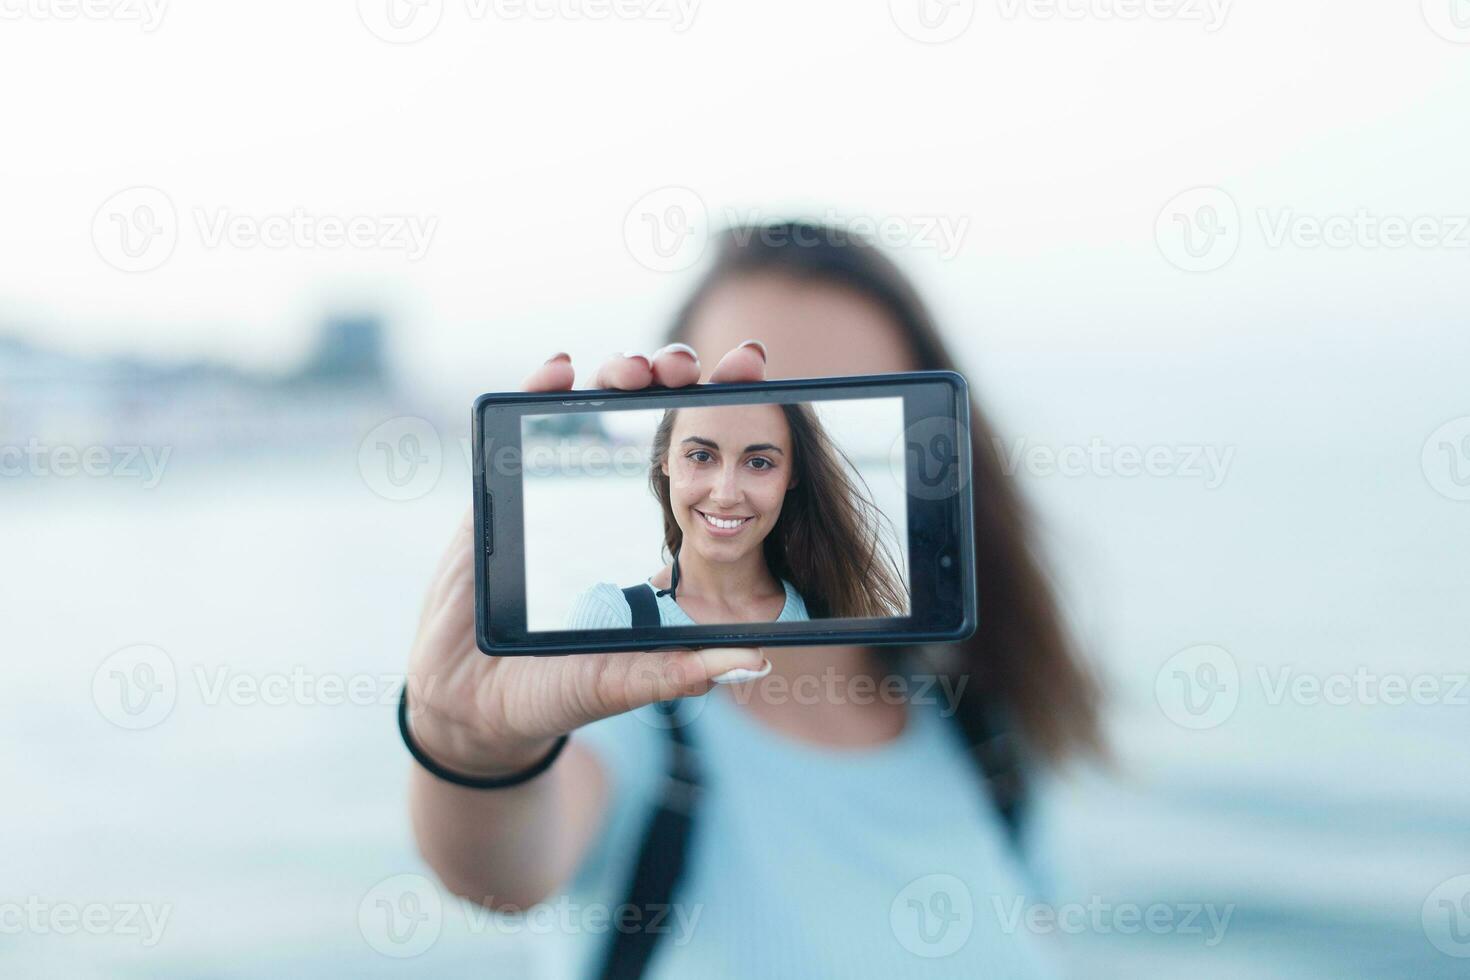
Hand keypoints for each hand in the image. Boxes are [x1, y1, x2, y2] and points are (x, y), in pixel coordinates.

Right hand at [404, 341, 771, 776]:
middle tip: (693, 367)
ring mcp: (550, 493)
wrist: (473, 706)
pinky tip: (559, 368)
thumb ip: (684, 668)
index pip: (697, 458)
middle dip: (673, 377)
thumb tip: (757, 660)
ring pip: (590, 409)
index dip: (722, 412)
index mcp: (647, 536)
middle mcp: (604, 503)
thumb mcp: (628, 679)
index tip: (753, 374)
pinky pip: (517, 426)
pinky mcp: (497, 495)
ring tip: (638, 370)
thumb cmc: (556, 692)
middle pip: (647, 419)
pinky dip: (537, 388)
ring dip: (617, 375)